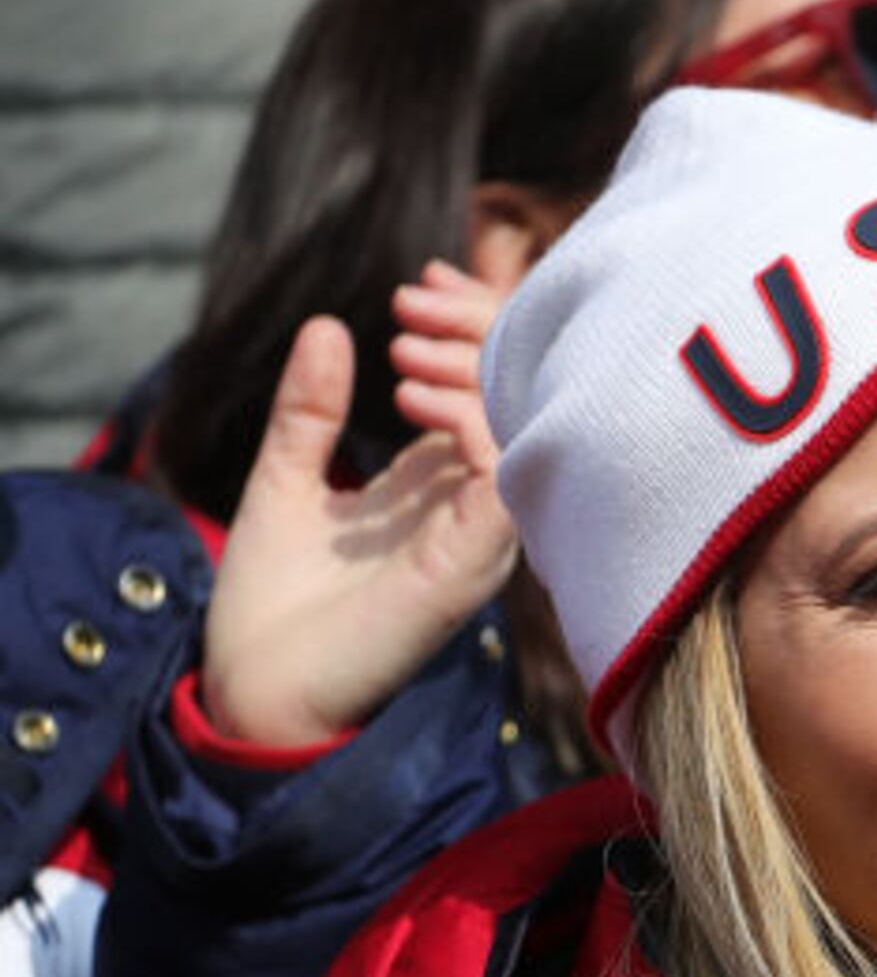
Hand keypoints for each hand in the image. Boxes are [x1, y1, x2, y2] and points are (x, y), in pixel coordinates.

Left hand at [198, 265, 520, 751]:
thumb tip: (331, 326)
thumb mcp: (284, 480)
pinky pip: (502, 491)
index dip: (464, 338)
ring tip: (407, 349)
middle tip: (420, 301)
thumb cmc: (273, 604)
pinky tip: (420, 400)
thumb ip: (310, 412)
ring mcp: (475, 546)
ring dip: (474, 382)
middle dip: (478, 342)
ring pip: (519, 444)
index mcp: (435, 496)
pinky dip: (474, 435)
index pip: (479, 400)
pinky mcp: (466, 572)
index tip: (421, 285)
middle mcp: (470, 518)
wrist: (258, 691)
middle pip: (512, 412)